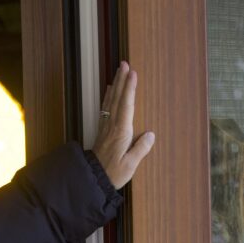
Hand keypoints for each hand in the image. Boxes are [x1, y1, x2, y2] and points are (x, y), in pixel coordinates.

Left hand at [91, 61, 155, 188]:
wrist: (93, 179)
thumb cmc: (113, 173)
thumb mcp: (130, 165)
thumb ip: (140, 149)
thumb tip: (150, 134)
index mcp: (121, 132)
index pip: (126, 106)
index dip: (129, 89)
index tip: (132, 74)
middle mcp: (112, 126)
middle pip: (117, 99)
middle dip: (121, 81)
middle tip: (124, 63)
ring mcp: (106, 127)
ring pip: (110, 102)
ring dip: (115, 85)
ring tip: (118, 71)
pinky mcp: (103, 130)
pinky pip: (107, 108)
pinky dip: (109, 96)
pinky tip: (109, 90)